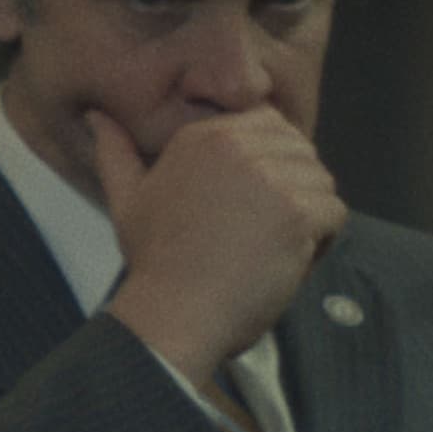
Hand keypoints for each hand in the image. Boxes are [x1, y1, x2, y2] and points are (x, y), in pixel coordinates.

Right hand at [90, 107, 342, 386]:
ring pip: (320, 182)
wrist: (173, 314)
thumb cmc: (154, 264)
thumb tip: (97, 116)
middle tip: (260, 231)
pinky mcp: (297, 212)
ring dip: (308, 218)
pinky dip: (321, 244)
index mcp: (203, 136)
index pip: (269, 125)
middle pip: (300, 150)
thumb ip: (115, 153)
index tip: (250, 205)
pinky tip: (285, 264)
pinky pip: (334, 215)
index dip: (271, 165)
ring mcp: (270, 178)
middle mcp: (237, 146)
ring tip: (270, 250)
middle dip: (293, 187)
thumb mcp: (127, 200)